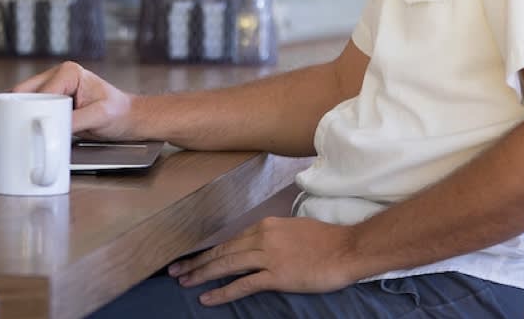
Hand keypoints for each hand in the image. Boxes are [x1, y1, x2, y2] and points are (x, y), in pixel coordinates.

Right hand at [11, 62, 133, 139]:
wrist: (127, 118)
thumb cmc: (119, 112)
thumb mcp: (99, 116)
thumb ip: (76, 120)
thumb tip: (53, 127)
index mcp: (69, 72)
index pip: (42, 91)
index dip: (34, 109)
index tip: (32, 126)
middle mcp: (58, 76)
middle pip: (25, 92)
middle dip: (21, 110)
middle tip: (20, 128)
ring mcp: (54, 89)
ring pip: (25, 100)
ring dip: (23, 114)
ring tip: (23, 129)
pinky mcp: (53, 102)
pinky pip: (33, 108)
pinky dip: (29, 118)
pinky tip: (29, 129)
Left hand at [168, 217, 362, 305]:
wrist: (347, 249)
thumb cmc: (326, 241)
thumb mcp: (294, 230)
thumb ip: (274, 237)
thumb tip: (260, 246)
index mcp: (266, 225)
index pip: (231, 240)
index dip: (209, 251)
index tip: (193, 258)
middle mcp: (263, 237)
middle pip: (222, 251)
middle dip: (197, 262)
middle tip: (175, 271)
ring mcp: (269, 256)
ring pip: (227, 265)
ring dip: (202, 275)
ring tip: (184, 283)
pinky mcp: (276, 275)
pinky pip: (243, 284)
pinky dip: (222, 292)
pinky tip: (207, 298)